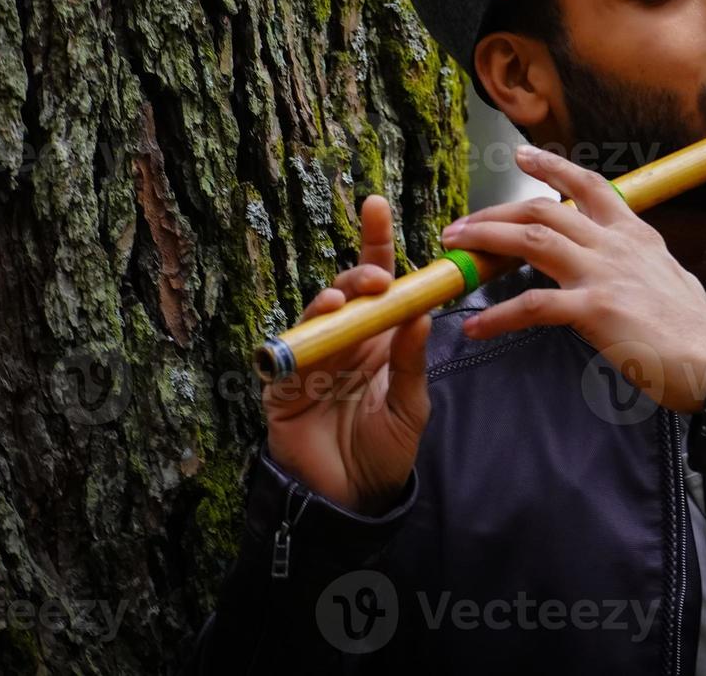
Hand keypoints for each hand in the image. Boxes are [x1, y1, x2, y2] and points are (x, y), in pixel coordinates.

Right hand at [264, 195, 431, 514]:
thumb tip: (421, 313)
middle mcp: (346, 341)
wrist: (354, 499)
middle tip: (374, 280)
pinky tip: (319, 330)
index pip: (379, 283)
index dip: (375, 243)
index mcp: (380, 339)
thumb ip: (412, 361)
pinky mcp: (284, 385)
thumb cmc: (384, 451)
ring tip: (347, 301)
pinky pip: (288, 353)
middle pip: (346, 291)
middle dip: (357, 276)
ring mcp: (313, 360)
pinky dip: (302, 339)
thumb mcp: (410, 404)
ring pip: (317, 315)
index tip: (375, 205)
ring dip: (331, 303)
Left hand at [439, 144, 705, 412]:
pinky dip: (499, 315)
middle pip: (543, 212)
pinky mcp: (595, 309)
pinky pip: (534, 305)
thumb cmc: (692, 327)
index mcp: (634, 234)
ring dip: (487, 243)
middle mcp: (615, 244)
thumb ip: (634, 259)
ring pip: (532, 242)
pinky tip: (477, 326)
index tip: (525, 156)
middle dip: (495, 215)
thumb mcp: (666, 273)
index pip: (589, 184)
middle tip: (462, 225)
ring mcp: (603, 273)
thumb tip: (614, 260)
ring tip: (456, 253)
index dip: (553, 168)